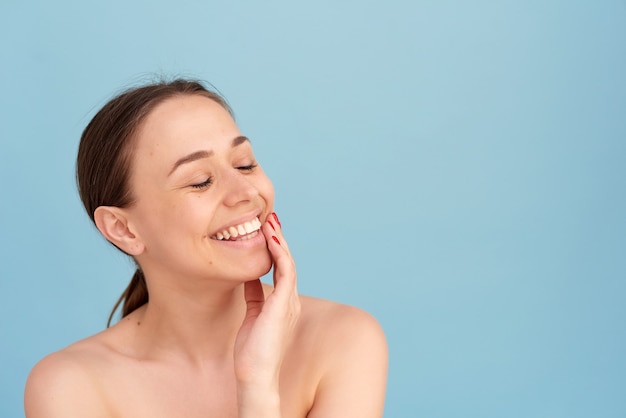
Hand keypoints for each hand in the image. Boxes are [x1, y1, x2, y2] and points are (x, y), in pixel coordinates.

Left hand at [234, 213, 299, 414]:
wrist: (255, 373)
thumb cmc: (252, 349)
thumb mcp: (252, 313)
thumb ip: (253, 294)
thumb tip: (249, 276)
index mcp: (283, 301)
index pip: (280, 267)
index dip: (273, 247)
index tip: (264, 229)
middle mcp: (290, 298)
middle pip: (286, 260)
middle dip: (277, 238)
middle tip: (269, 218)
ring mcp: (289, 300)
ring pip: (287, 261)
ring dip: (278, 240)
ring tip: (269, 222)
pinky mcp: (284, 303)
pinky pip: (285, 272)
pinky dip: (279, 253)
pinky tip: (271, 240)